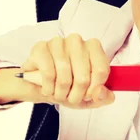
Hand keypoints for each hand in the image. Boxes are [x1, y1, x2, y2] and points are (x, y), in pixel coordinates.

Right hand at [0, 34, 114, 108]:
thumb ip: (102, 97)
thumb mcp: (87, 95)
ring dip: (61, 94)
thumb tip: (101, 93)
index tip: (87, 95)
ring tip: (58, 94)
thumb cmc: (67, 86)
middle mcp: (77, 41)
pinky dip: (48, 88)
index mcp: (93, 47)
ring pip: (65, 77)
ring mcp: (58, 42)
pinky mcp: (40, 48)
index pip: (101, 70)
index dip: (94, 89)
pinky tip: (47, 90)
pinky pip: (48, 74)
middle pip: (83, 77)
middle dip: (76, 95)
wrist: (38, 83)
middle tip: (70, 98)